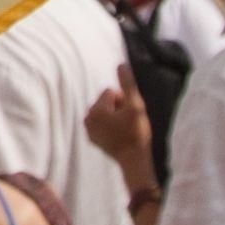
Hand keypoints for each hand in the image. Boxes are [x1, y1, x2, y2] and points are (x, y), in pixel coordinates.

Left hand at [85, 66, 154, 183]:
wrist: (134, 161)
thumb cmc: (137, 133)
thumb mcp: (136, 106)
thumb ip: (128, 85)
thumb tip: (121, 64)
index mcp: (96, 109)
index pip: (110, 92)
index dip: (124, 100)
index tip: (129, 115)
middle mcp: (87, 117)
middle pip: (105, 101)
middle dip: (117, 108)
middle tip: (127, 123)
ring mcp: (88, 129)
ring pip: (104, 112)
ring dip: (114, 117)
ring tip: (123, 130)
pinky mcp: (92, 138)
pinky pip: (101, 123)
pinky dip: (108, 126)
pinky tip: (118, 136)